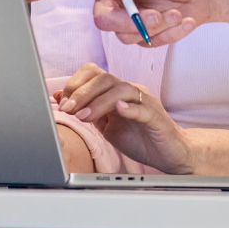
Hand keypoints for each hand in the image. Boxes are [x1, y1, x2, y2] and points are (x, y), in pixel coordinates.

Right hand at [24, 0, 207, 46]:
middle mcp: (112, 1)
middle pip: (102, 21)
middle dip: (130, 21)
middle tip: (155, 13)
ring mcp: (126, 22)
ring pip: (126, 36)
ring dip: (154, 26)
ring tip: (175, 13)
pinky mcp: (142, 37)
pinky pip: (147, 44)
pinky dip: (168, 34)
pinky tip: (182, 20)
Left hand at [55, 64, 193, 173]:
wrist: (168, 153)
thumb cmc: (140, 139)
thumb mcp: (106, 126)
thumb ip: (87, 111)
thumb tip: (60, 98)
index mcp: (117, 92)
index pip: (95, 74)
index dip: (76, 84)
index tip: (63, 103)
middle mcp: (131, 92)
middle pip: (105, 78)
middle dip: (82, 93)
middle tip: (69, 110)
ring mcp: (145, 102)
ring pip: (122, 89)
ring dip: (99, 102)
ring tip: (85, 117)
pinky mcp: (157, 117)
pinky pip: (143, 108)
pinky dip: (130, 108)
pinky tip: (118, 110)